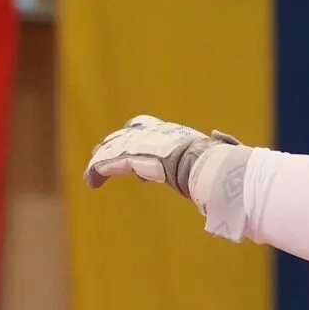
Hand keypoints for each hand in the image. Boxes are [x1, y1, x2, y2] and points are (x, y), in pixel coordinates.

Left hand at [85, 115, 227, 195]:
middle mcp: (152, 133)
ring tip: (91, 174)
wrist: (206, 164)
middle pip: (125, 135)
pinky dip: (96, 172)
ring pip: (112, 150)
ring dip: (101, 162)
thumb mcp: (216, 152)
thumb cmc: (216, 163)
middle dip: (113, 144)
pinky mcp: (128, 156)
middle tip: (101, 154)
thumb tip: (218, 136)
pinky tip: (90, 183)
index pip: (148, 127)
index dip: (138, 134)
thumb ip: (217, 144)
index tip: (134, 149)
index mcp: (172, 133)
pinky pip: (106, 164)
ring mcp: (140, 143)